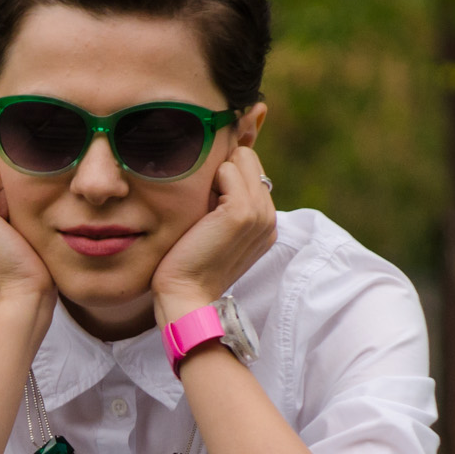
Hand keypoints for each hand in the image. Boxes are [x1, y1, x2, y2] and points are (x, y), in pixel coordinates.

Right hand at [0, 151, 55, 334]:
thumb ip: (4, 193)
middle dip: (7, 184)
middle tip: (12, 225)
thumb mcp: (14, 221)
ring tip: (11, 224)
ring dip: (8, 187)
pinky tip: (9, 222)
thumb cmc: (30, 264)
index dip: (6, 186)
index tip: (12, 225)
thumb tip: (10, 157)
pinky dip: (7, 189)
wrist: (25, 295)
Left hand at [150, 145, 276, 324]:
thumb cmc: (190, 263)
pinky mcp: (242, 212)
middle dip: (224, 171)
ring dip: (215, 176)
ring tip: (204, 211)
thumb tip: (221, 165)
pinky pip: (227, 169)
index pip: (252, 169)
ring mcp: (260, 214)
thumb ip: (228, 201)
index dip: (226, 177)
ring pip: (241, 159)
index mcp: (266, 223)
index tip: (209, 207)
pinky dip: (209, 181)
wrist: (185, 295)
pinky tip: (201, 211)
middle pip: (249, 158)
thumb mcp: (217, 229)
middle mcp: (269, 217)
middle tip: (205, 207)